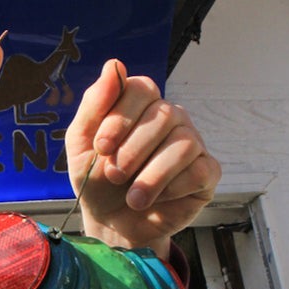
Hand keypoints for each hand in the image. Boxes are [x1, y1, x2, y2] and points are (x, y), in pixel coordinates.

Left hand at [66, 60, 220, 257]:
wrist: (112, 224)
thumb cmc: (97, 180)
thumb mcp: (81, 144)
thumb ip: (94, 104)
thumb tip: (115, 64)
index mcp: (142, 105)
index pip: (142, 89)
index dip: (121, 117)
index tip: (101, 147)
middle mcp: (172, 118)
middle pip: (165, 114)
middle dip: (133, 149)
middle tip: (113, 175)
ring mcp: (192, 144)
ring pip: (182, 144)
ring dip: (151, 175)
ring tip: (133, 198)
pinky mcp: (206, 173)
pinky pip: (198, 171)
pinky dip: (172, 189)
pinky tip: (156, 200)